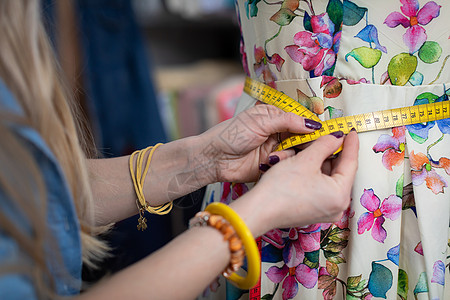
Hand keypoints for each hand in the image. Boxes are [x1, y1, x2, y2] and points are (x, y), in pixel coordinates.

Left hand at [200, 104, 321, 182]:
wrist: (214, 158)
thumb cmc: (232, 134)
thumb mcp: (261, 121)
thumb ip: (288, 121)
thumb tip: (314, 124)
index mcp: (276, 116)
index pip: (302, 120)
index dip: (315, 126)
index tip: (330, 131)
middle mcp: (279, 133)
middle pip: (304, 137)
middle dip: (311, 141)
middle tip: (324, 147)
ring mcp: (277, 150)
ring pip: (299, 152)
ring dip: (300, 154)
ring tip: (298, 155)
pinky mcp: (274, 166)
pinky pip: (289, 165)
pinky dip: (289, 165)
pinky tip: (288, 165)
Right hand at [230, 130, 358, 236]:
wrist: (259, 210)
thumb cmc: (280, 190)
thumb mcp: (306, 159)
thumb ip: (325, 145)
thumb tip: (336, 138)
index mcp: (340, 196)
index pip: (351, 163)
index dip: (350, 144)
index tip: (351, 131)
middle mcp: (337, 207)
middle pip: (340, 172)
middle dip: (334, 153)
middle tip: (331, 136)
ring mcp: (325, 212)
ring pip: (329, 180)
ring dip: (322, 163)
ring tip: (314, 148)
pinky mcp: (314, 212)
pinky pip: (321, 188)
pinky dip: (316, 175)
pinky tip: (307, 163)